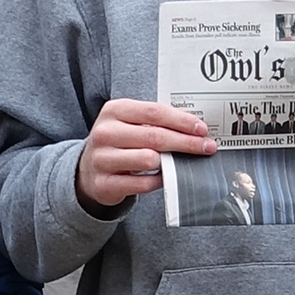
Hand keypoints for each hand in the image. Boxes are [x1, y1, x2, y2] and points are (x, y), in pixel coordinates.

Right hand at [78, 97, 215, 210]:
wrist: (88, 170)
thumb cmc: (119, 142)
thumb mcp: (130, 123)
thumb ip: (156, 122)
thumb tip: (195, 128)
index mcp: (114, 110)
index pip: (154, 112)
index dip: (182, 121)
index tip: (202, 129)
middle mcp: (105, 133)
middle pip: (155, 136)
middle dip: (186, 143)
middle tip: (207, 147)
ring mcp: (102, 159)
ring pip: (149, 160)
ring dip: (170, 162)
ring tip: (180, 162)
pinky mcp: (104, 184)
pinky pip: (143, 183)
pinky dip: (159, 181)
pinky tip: (164, 177)